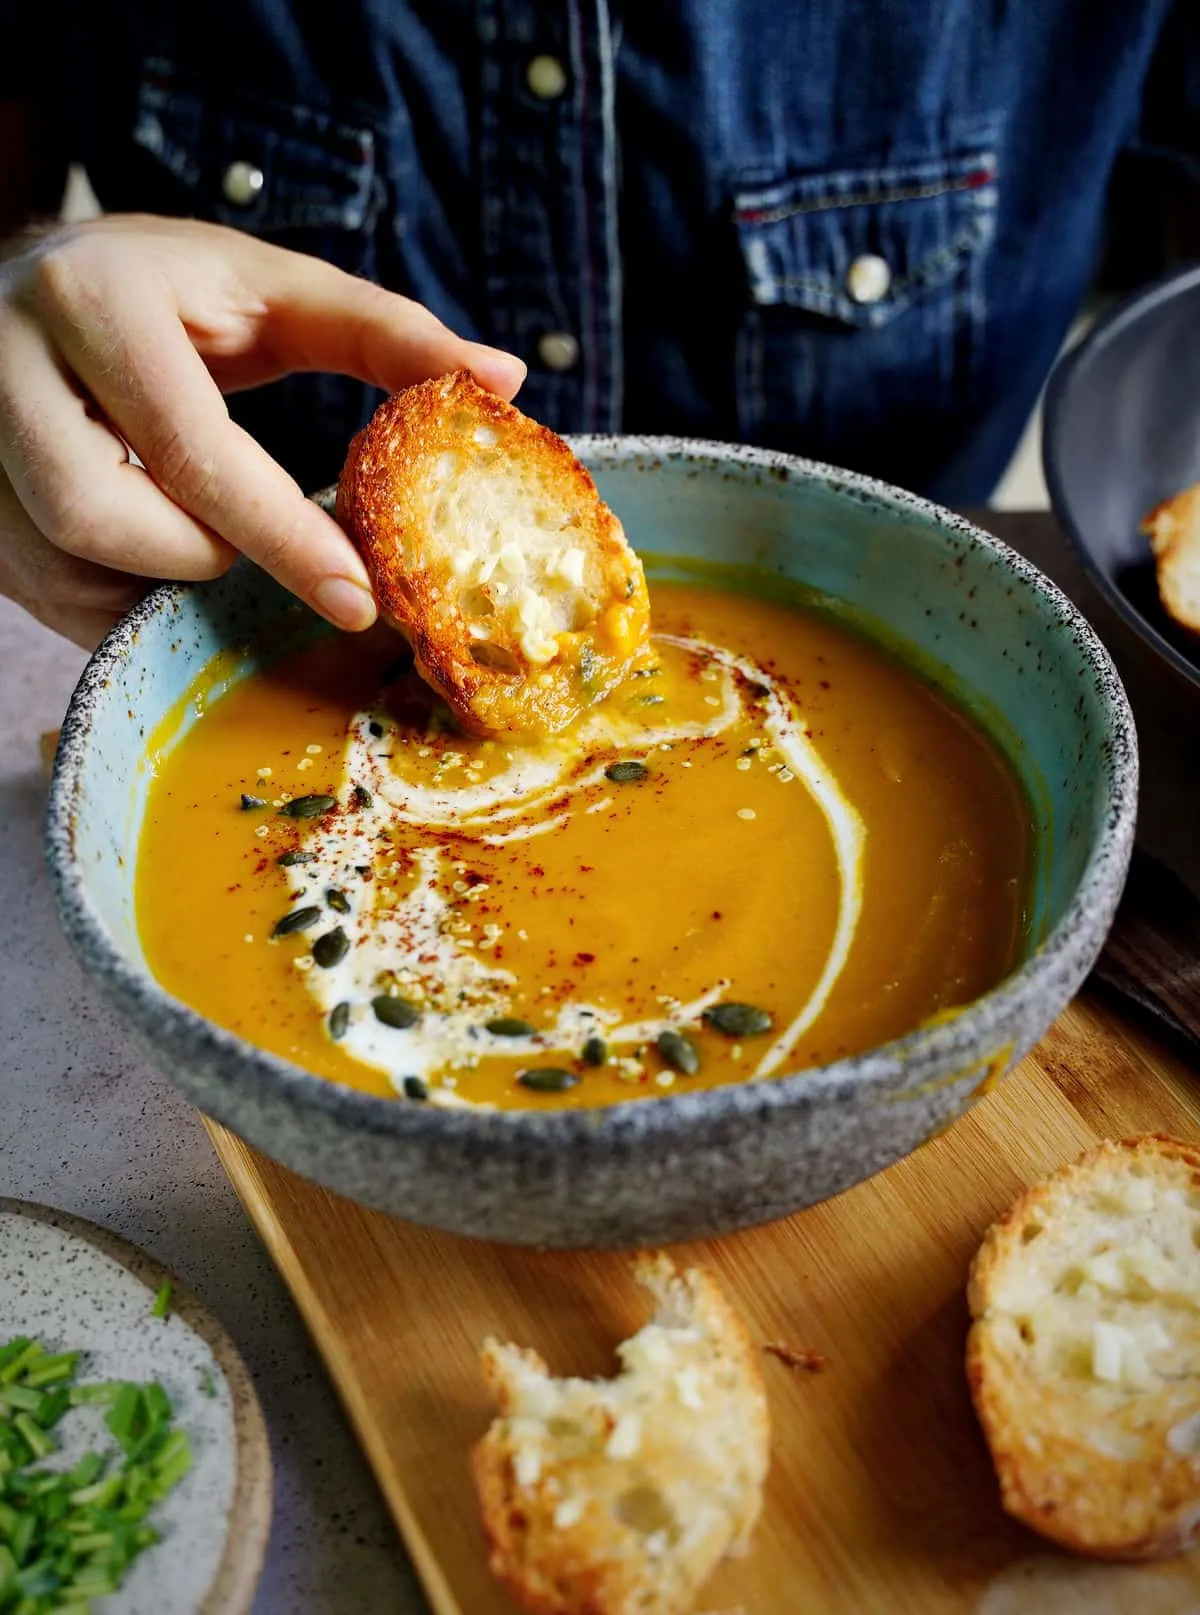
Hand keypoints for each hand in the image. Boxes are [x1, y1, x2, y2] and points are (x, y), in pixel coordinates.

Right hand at [0, 214, 525, 645]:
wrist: (42, 282)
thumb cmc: (173, 291)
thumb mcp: (275, 289)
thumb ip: (387, 333)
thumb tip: (505, 378)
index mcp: (97, 299)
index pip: (192, 446)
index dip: (281, 533)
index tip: (355, 597)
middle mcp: (8, 360)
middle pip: (101, 517)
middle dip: (200, 552)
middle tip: (248, 539)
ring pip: (63, 562)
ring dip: (154, 576)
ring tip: (194, 528)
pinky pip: (42, 590)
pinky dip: (115, 596)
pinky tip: (149, 551)